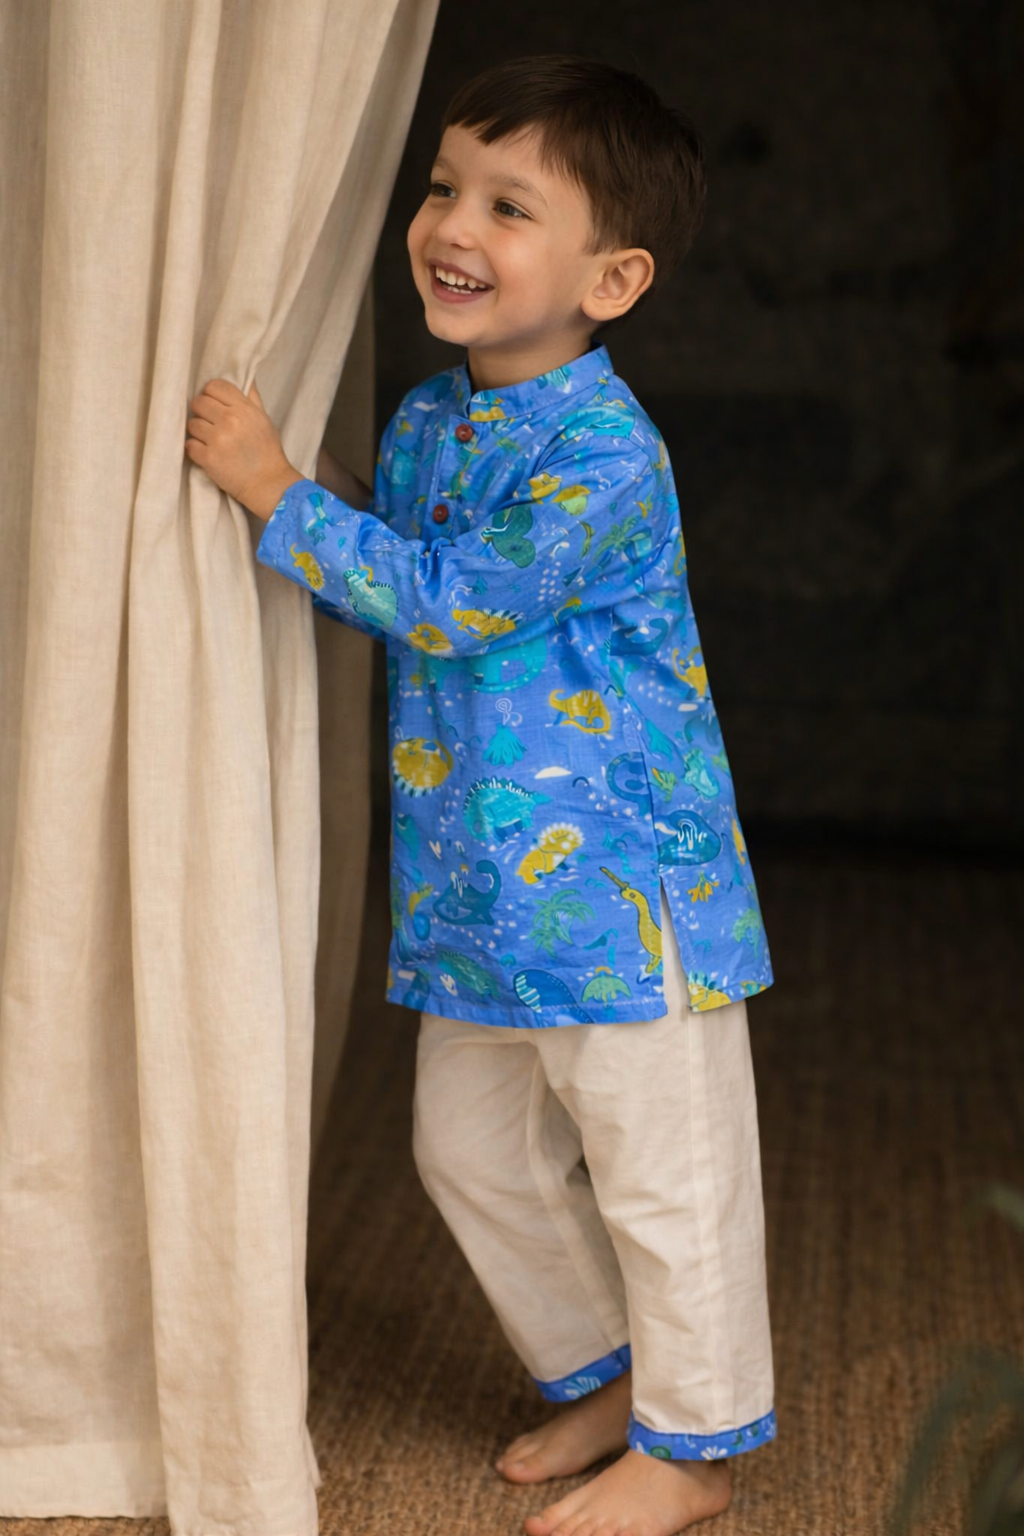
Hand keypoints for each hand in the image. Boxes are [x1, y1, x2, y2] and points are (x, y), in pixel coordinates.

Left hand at [185, 378, 302, 518]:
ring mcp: (218, 440)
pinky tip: (206, 453)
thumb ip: (252, 397)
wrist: (268, 484)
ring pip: (192, 424)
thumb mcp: (265, 419)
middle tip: (210, 424)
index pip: (214, 386)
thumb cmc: (267, 452)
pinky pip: (189, 445)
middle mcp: (230, 421)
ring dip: (198, 432)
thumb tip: (246, 377)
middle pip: (199, 402)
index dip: (211, 394)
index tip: (214, 406)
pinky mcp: (209, 459)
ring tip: (210, 441)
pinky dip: (195, 450)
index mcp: (244, 409)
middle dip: (202, 412)